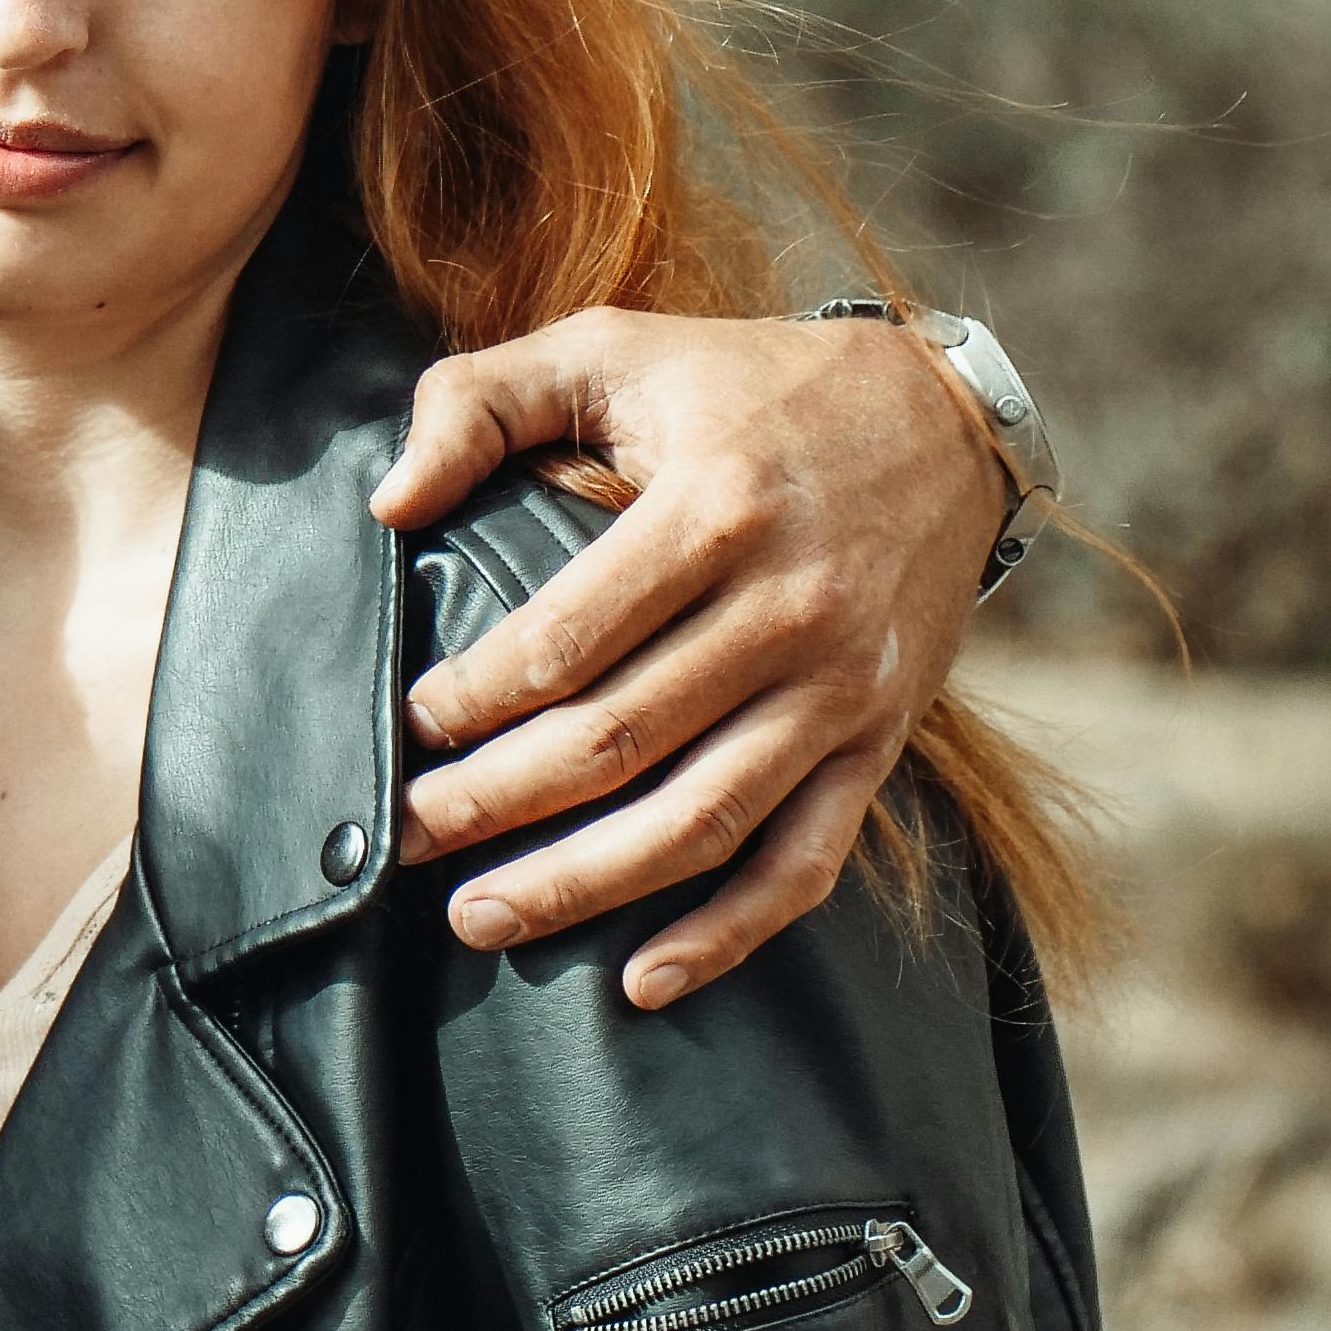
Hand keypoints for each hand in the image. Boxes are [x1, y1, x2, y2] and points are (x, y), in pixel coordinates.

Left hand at [375, 306, 996, 1007]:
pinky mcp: (879, 744)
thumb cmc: (744, 383)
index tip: (406, 726)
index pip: (569, 638)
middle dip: (496, 804)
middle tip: (407, 840)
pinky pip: (803, 864)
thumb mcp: (610, 346)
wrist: (945, 421)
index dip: (476, 697)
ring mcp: (841, 690)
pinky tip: (641, 983)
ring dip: (583, 886)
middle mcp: (787, 610)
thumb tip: (386, 504)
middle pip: (619, 741)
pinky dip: (727, 937)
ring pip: (700, 821)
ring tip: (478, 917)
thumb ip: (479, 400)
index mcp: (712, 508)